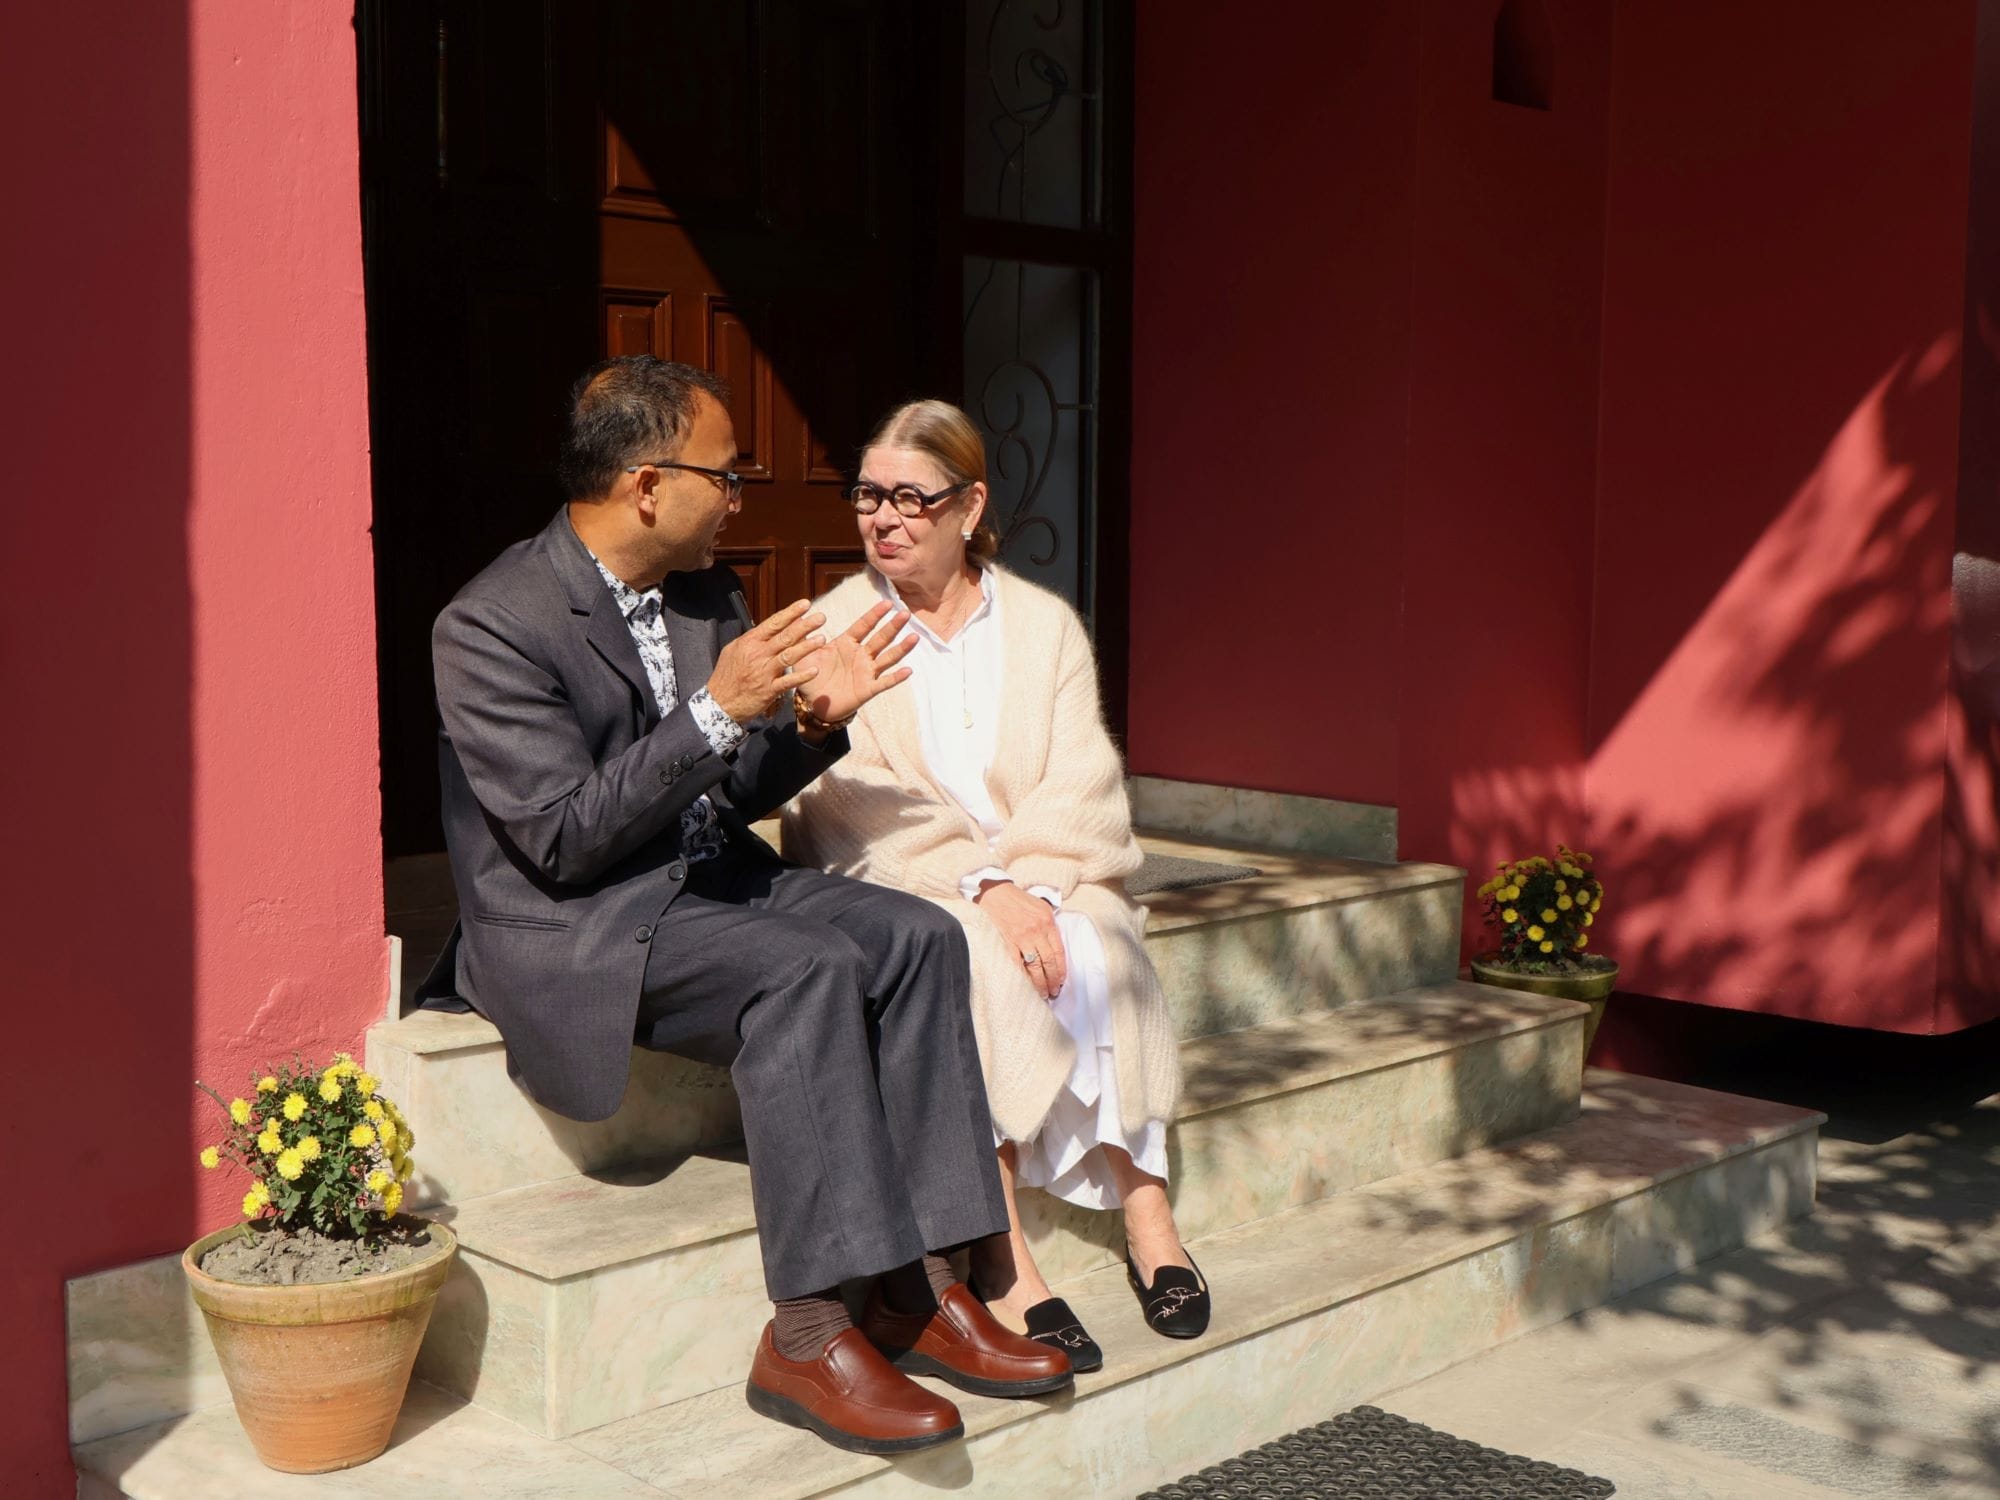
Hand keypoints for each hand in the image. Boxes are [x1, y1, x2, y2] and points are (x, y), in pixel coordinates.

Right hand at [705, 598, 825, 723]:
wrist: (718, 703)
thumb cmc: (726, 676)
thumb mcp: (733, 650)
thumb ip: (752, 639)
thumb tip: (767, 628)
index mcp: (750, 642)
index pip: (773, 623)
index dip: (791, 613)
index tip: (805, 604)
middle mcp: (758, 654)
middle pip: (785, 636)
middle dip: (804, 625)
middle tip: (821, 617)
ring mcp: (764, 672)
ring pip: (789, 656)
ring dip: (806, 647)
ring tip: (822, 639)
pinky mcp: (768, 690)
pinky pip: (788, 681)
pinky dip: (801, 676)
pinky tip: (815, 671)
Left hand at [794, 601, 917, 725]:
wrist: (812, 704)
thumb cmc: (810, 677)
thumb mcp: (803, 655)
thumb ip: (803, 637)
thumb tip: (801, 615)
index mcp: (846, 644)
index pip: (863, 625)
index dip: (875, 614)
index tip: (887, 602)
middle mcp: (860, 655)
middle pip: (880, 638)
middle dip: (893, 626)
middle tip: (906, 613)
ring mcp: (866, 672)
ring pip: (887, 658)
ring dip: (901, 648)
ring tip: (915, 637)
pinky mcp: (867, 690)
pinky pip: (884, 682)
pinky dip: (896, 677)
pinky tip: (908, 671)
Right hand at [974, 880, 1066, 999]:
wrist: (996, 893)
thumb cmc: (1019, 899)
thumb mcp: (1041, 906)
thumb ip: (1050, 924)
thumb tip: (1055, 944)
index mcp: (1048, 922)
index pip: (1059, 951)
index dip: (1061, 969)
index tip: (1062, 980)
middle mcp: (1037, 930)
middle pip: (1049, 961)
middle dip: (1053, 979)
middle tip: (1054, 991)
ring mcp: (1022, 937)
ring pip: (1035, 966)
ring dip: (1040, 982)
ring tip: (1043, 993)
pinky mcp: (1008, 942)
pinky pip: (1017, 963)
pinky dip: (1023, 976)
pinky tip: (1027, 985)